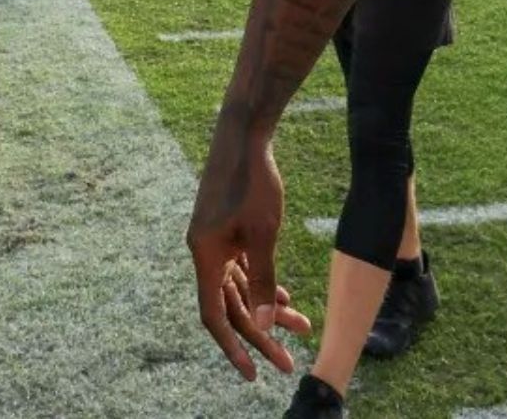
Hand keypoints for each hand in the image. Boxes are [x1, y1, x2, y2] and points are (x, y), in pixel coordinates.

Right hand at [189, 123, 305, 379]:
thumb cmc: (255, 181)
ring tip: (301, 325)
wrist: (246, 132)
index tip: (252, 374)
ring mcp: (214, 238)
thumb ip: (263, 279)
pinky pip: (241, 266)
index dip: (233, 347)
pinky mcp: (225, 227)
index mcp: (205, 255)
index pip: (214, 315)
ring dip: (268, 306)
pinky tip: (285, 294)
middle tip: (288, 361)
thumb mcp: (264, 234)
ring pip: (240, 285)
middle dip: (261, 333)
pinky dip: (262, 281)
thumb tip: (266, 324)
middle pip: (231, 304)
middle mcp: (204, 251)